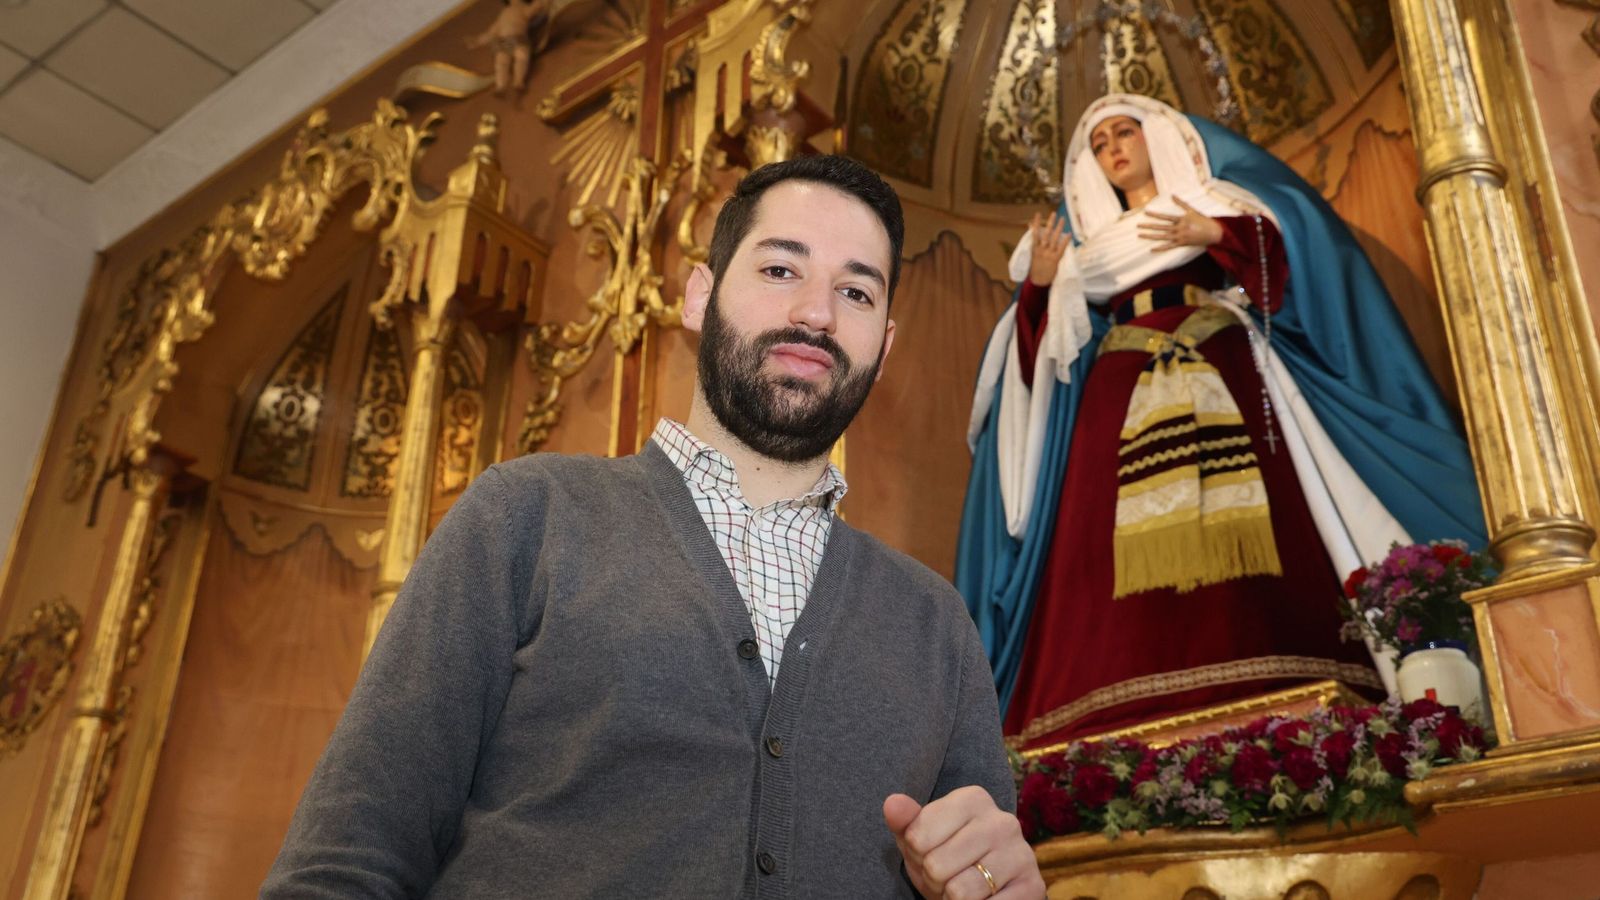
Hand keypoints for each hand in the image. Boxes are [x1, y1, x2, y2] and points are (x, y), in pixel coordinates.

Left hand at [884, 787, 1045, 898]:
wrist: (990, 889)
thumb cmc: (948, 858)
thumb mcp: (921, 840)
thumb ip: (906, 822)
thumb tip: (893, 803)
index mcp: (973, 798)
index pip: (917, 837)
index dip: (916, 856)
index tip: (932, 853)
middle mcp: (1002, 821)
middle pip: (936, 865)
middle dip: (934, 880)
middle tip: (948, 877)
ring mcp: (1021, 853)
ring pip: (959, 891)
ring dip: (953, 899)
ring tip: (963, 889)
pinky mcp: (1032, 886)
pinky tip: (984, 899)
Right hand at [1026, 211, 1070, 286]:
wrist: (1038, 281)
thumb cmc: (1035, 268)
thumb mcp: (1032, 256)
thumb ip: (1034, 243)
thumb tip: (1032, 233)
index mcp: (1034, 249)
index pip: (1034, 233)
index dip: (1035, 224)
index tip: (1037, 214)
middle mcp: (1041, 250)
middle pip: (1046, 234)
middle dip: (1050, 223)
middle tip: (1054, 213)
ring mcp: (1048, 254)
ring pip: (1054, 239)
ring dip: (1058, 228)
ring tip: (1062, 219)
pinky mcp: (1055, 259)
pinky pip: (1061, 248)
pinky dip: (1065, 241)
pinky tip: (1068, 234)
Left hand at [1137, 197, 1222, 250]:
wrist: (1213, 232)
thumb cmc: (1202, 220)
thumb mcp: (1192, 210)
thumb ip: (1181, 203)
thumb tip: (1172, 195)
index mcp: (1181, 219)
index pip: (1165, 217)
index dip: (1155, 215)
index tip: (1145, 213)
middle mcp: (1179, 228)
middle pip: (1161, 227)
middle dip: (1148, 226)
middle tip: (1137, 226)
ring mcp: (1180, 237)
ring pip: (1162, 237)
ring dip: (1150, 236)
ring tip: (1140, 235)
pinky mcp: (1182, 244)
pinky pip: (1169, 247)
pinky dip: (1160, 248)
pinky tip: (1152, 249)